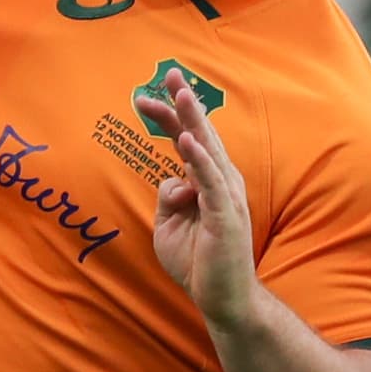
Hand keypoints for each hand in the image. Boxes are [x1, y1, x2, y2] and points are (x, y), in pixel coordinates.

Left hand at [136, 67, 259, 333]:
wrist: (223, 299)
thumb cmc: (199, 263)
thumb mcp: (169, 225)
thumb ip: (168, 197)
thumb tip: (169, 179)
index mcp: (207, 182)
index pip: (187, 140)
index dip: (168, 117)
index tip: (144, 97)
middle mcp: (221, 182)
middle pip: (199, 134)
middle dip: (184, 102)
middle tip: (169, 73)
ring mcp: (225, 197)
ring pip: (207, 150)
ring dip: (192, 120)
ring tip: (180, 95)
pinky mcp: (225, 216)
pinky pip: (211, 182)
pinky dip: (199, 160)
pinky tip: (187, 141)